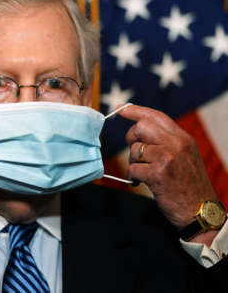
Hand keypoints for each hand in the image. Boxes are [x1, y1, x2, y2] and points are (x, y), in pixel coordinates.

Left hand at [118, 105, 215, 228]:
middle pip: (141, 127)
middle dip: (131, 138)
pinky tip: (141, 182)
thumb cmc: (189, 186)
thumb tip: (140, 130)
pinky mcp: (158, 174)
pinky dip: (133, 177)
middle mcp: (177, 144)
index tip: (121, 109)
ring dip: (133, 162)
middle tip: (135, 153)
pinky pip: (133, 168)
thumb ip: (168, 142)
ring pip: (134, 149)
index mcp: (183, 138)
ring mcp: (167, 158)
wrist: (200, 212)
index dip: (136, 111)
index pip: (156, 116)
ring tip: (143, 173)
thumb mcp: (185, 156)